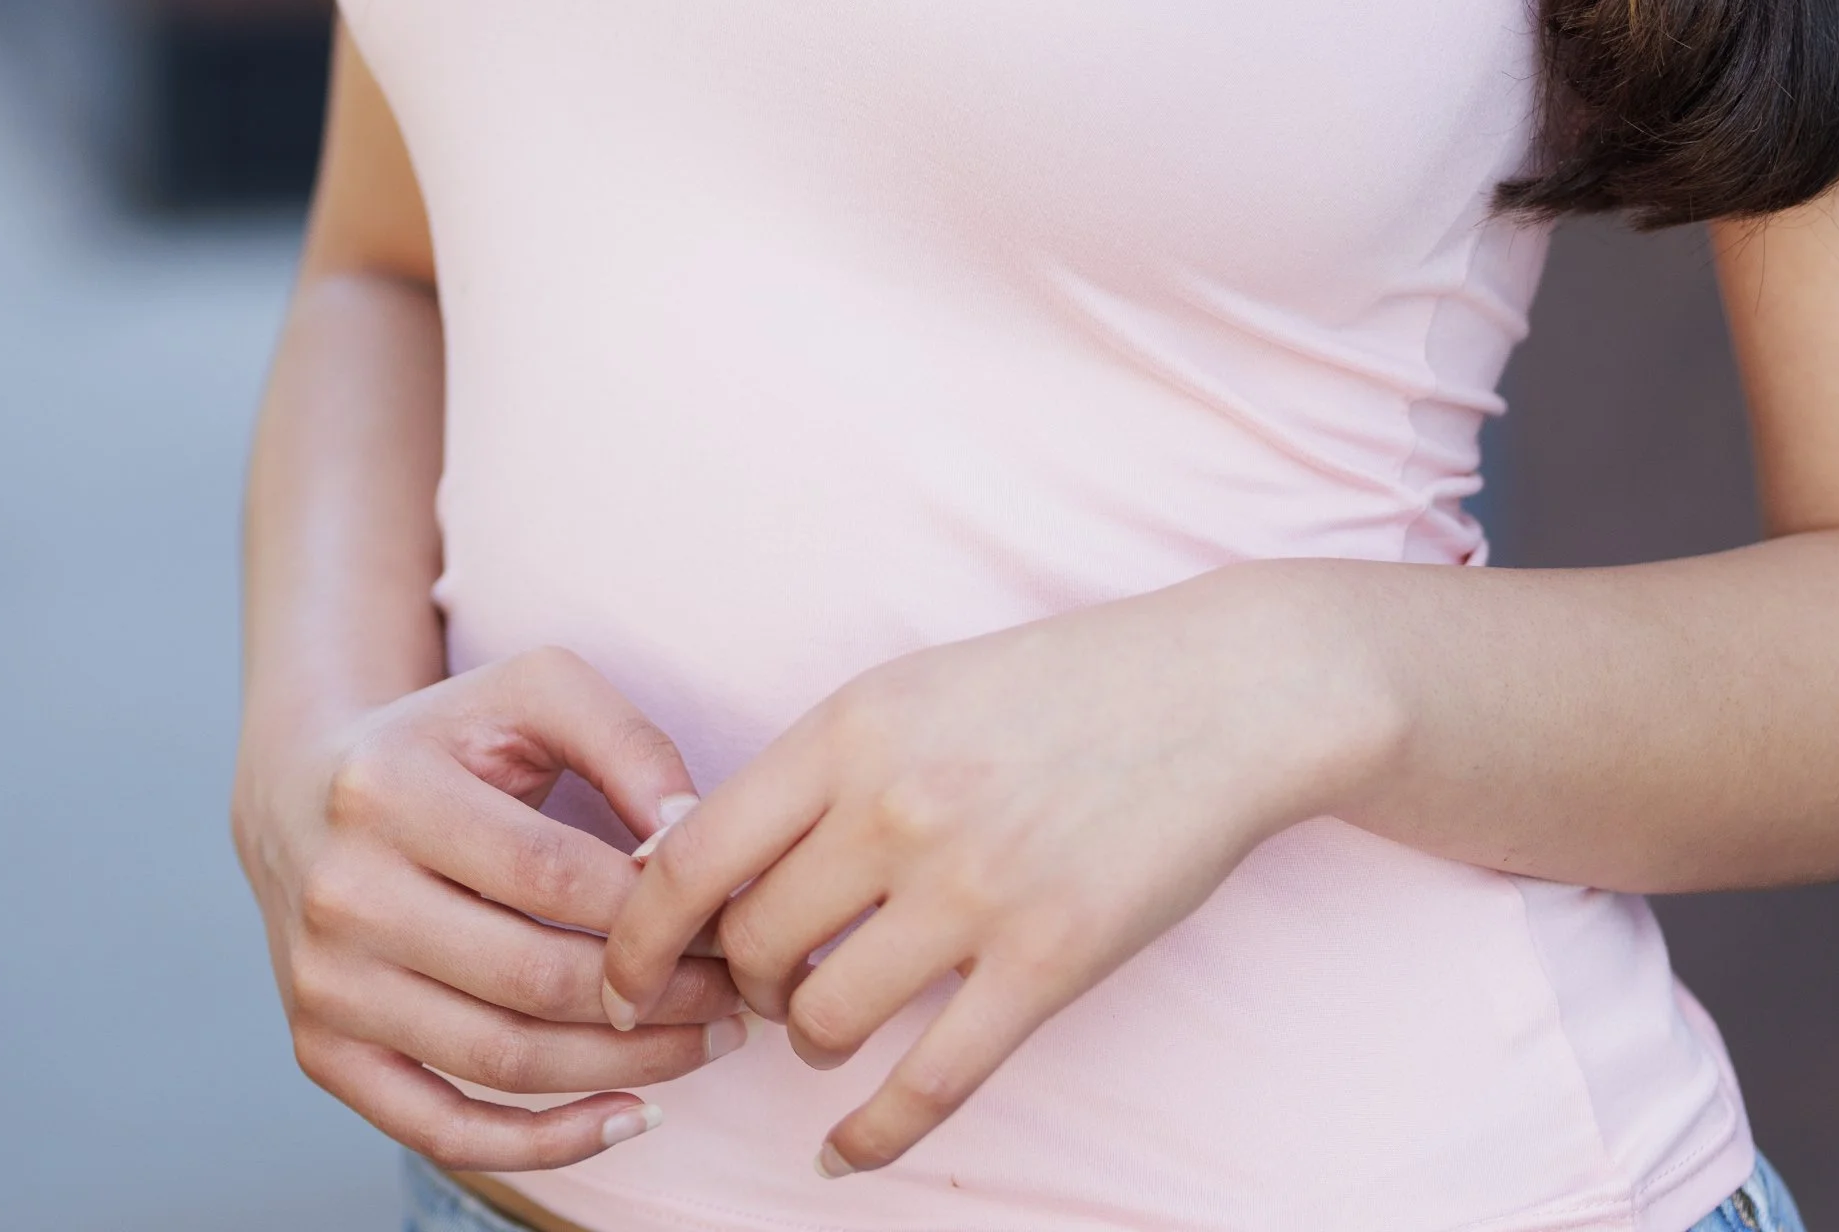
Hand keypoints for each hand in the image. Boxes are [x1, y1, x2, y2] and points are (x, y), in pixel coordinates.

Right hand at [236, 645, 747, 1174]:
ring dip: (623, 1068)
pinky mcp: (321, 1051)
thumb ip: (626, 743)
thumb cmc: (450, 737)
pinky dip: (542, 1143)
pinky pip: (440, 1129)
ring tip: (705, 1045)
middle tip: (737, 994)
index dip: (653, 906)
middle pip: (529, 978)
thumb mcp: (534, 692)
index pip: (550, 874)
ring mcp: (325, 984)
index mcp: (388, 789)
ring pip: (499, 1060)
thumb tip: (691, 836)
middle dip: (655, 997)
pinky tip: (630, 1116)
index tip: (730, 917)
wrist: (305, 792)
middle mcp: (342, 893)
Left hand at [601, 568, 1390, 1175]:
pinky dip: (869, 1137)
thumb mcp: (917, 687)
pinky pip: (929, 1085)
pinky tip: (844, 1152)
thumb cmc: (1060, 686)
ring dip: (811, 1042)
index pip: (691, 856)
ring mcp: (977, 888)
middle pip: (754, 947)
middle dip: (745, 986)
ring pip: (826, 1020)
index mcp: (854, 725)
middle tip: (765, 989)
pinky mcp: (1048, 962)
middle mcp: (900, 805)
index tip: (618, 977)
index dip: (635, 936)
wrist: (1219, 691)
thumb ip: (819, 769)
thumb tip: (702, 862)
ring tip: (830, 1027)